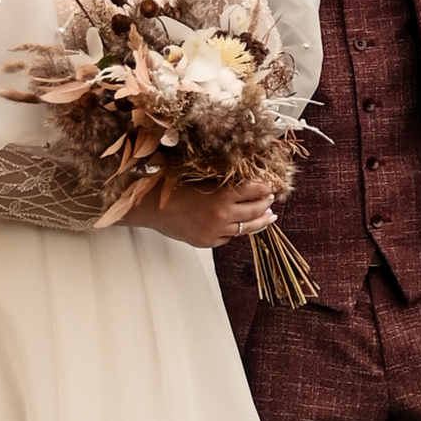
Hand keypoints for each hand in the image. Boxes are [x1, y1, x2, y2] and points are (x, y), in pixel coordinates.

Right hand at [133, 179, 273, 248]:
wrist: (150, 205)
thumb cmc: (171, 186)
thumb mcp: (201, 177)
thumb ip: (223, 181)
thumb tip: (243, 181)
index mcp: (222, 195)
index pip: (255, 190)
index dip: (265, 187)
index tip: (270, 184)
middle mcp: (222, 215)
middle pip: (255, 211)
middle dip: (265, 203)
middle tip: (271, 198)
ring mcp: (215, 231)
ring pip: (246, 228)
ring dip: (259, 221)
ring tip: (267, 216)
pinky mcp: (207, 242)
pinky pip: (228, 237)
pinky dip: (234, 230)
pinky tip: (237, 225)